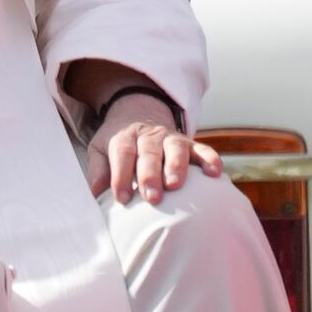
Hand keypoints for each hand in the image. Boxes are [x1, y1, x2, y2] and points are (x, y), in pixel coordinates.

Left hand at [85, 90, 213, 202]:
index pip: (122, 155)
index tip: (121, 199)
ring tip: (176, 185)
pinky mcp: (191, 144)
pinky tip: (214, 172)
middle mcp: (149, 136)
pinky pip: (203, 149)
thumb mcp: (100, 149)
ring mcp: (171, 139)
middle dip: (150, 176)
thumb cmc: (119, 142)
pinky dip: (210, 159)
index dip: (121, 176)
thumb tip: (96, 191)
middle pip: (149, 154)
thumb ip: (99, 169)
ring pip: (176, 149)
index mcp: (125, 138)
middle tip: (152, 197)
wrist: (137, 113)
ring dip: (177, 167)